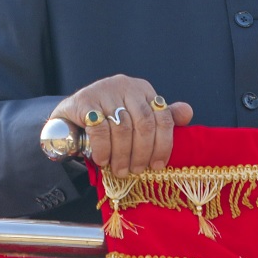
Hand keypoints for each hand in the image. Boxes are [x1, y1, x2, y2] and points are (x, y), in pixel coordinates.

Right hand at [49, 74, 191, 177]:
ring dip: (123, 154)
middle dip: (142, 152)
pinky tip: (103, 160)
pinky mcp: (84, 100)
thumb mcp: (134, 118)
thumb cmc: (107, 120)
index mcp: (142, 89)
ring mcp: (104, 91)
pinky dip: (104, 149)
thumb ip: (159, 119)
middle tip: (136, 171)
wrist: (70, 116)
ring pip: (123, 128)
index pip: (162, 117)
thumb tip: (188, 113)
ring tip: (120, 170)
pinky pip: (100, 129)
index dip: (163, 144)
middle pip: (144, 123)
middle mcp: (125, 86)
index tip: (158, 166)